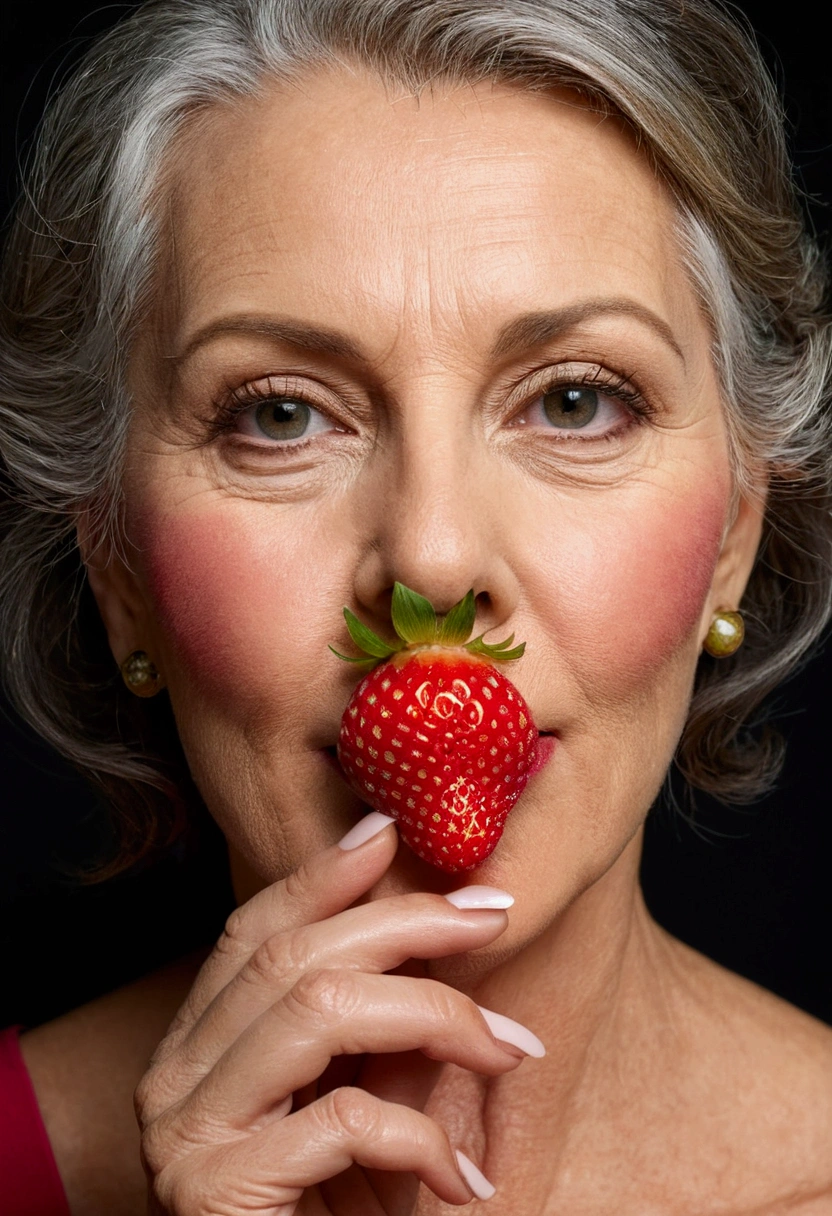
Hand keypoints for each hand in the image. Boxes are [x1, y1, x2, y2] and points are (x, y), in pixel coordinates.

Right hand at [135, 813, 542, 1214]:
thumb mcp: (355, 1102)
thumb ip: (372, 1026)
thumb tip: (435, 916)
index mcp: (197, 1048)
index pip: (252, 933)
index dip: (321, 875)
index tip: (390, 831)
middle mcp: (173, 1080)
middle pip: (292, 957)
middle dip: (405, 922)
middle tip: (493, 915)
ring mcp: (185, 1136)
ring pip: (316, 1011)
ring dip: (436, 1014)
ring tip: (510, 1046)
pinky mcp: (217, 1194)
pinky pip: (339, 1120)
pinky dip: (421, 1139)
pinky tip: (467, 1179)